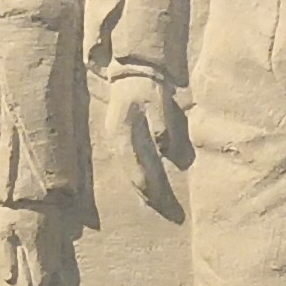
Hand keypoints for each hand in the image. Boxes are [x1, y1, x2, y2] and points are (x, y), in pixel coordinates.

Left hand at [0, 200, 62, 285]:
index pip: (41, 272)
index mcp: (35, 246)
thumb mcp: (3, 232)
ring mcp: (55, 230)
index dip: (40, 283)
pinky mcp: (56, 220)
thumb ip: (7, 256)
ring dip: (53, 264)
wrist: (26, 184)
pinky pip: (59, 242)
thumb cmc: (10, 209)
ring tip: (50, 274)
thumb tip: (9, 279)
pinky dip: (56, 250)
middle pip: (51, 265)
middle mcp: (49, 241)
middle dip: (48, 276)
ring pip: (57, 253)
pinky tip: (53, 252)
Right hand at [102, 69, 187, 219]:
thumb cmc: (147, 86)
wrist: (131, 73)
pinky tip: (149, 187)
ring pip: (130, 171)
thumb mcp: (156, 101)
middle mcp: (118, 140)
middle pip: (133, 174)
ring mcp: (118, 140)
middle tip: (167, 212)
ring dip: (143, 188)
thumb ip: (162, 125)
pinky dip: (140, 177)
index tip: (164, 203)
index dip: (150, 186)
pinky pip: (131, 163)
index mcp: (124, 131)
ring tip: (157, 204)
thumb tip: (166, 152)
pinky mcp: (123, 140)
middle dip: (149, 194)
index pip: (136, 166)